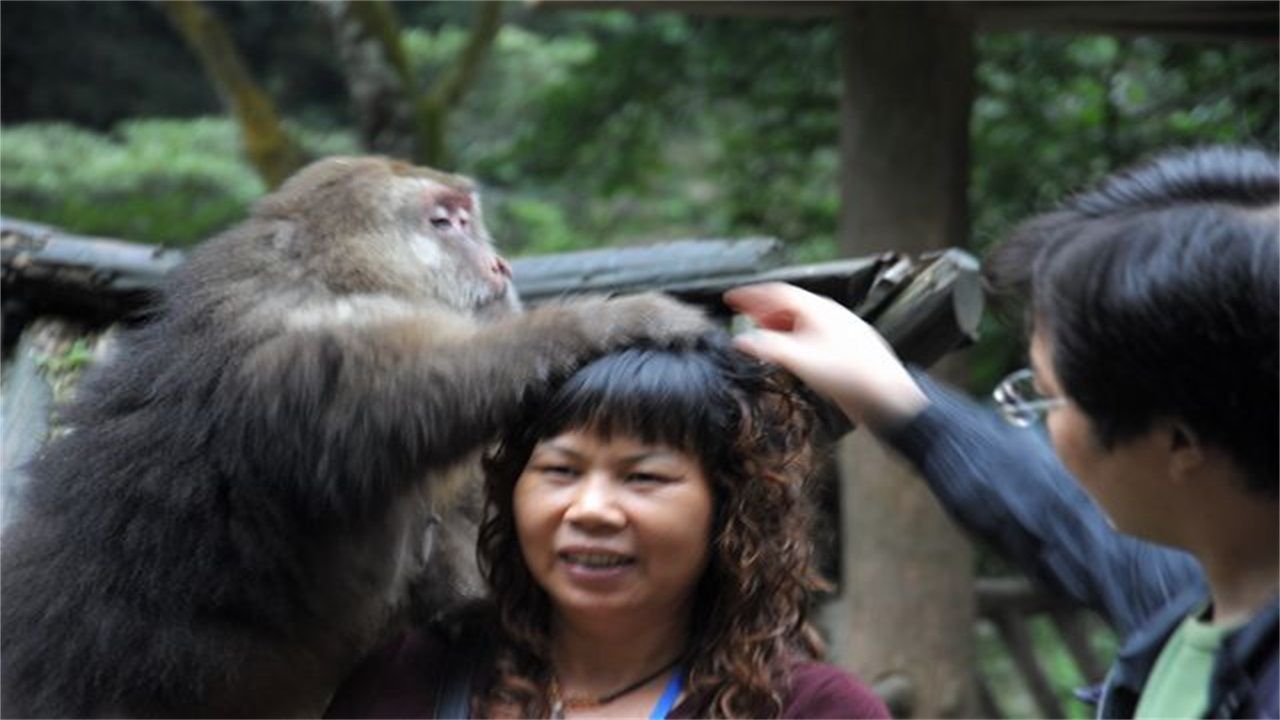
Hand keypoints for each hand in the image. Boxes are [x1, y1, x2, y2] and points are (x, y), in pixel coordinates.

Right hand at [723, 282, 927, 428]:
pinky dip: (793, 337)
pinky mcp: (846, 348)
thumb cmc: (852, 376)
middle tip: (742, 315)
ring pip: (802, 319)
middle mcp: (831, 315)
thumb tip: (742, 340)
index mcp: (819, 309)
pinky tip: (790, 353)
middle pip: (789, 304)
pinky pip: (812, 334)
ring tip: (761, 333)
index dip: (751, 294)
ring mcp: (840, 331)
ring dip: (778, 324)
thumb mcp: (801, 361)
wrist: (889, 397)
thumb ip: (769, 348)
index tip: (731, 298)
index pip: (777, 292)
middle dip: (763, 308)